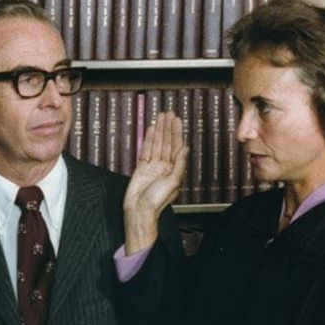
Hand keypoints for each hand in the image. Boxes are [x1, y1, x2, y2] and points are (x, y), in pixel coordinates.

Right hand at [123, 112, 186, 253]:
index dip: (177, 133)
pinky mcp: (141, 168)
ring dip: (159, 130)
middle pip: (167, 143)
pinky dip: (148, 139)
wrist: (139, 211)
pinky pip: (146, 150)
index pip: (177, 147)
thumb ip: (179, 163)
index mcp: (175, 170)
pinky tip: (151, 129)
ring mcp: (153, 166)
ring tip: (160, 116)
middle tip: (169, 113)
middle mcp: (165, 166)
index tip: (177, 120)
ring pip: (157, 144)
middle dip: (168, 128)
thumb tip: (185, 148)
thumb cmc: (157, 201)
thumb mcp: (173, 182)